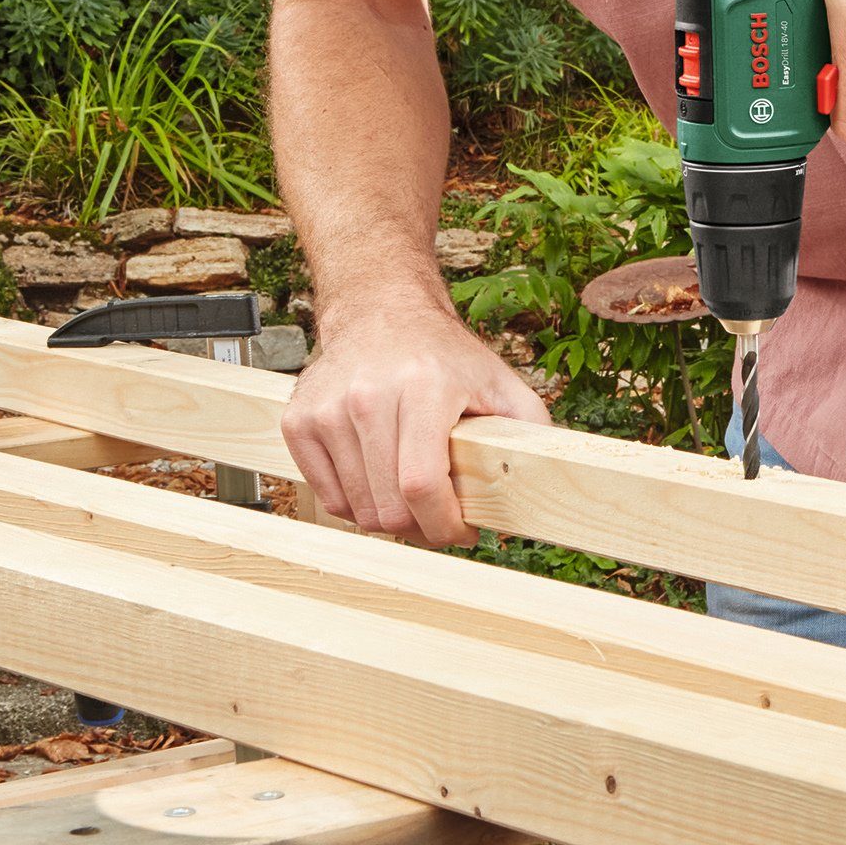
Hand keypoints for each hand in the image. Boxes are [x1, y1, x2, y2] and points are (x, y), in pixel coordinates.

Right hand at [281, 304, 550, 545]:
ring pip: (357, 509)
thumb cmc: (443, 355)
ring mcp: (327, 410)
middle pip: (387, 506)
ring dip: (388, 516)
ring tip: (411, 494)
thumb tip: (547, 479)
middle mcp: (368, 396)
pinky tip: (378, 478)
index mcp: (423, 387)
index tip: (462, 531)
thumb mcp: (498, 379)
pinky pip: (328, 497)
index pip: (422, 484)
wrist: (381, 312)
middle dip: (420, 527)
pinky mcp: (298, 422)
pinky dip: (355, 503)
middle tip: (439, 515)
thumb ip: (530, 425)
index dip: (443, 525)